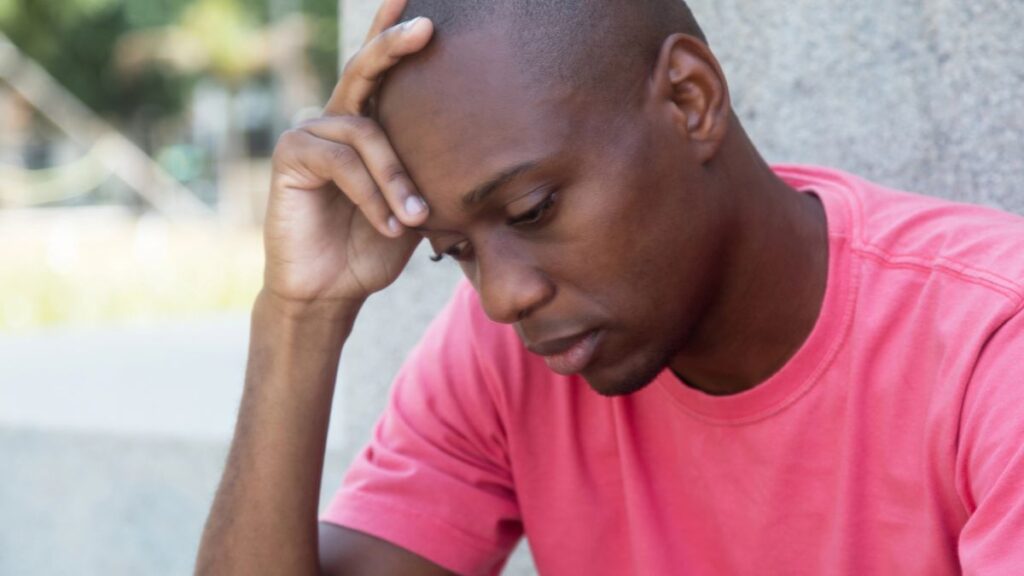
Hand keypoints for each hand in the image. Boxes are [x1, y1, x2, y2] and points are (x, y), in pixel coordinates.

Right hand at [263, 0, 432, 307]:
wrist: (332, 290)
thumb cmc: (374, 248)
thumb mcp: (415, 206)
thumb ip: (427, 174)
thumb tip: (477, 152)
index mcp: (366, 125)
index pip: (381, 72)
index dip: (393, 35)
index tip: (424, 6)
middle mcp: (335, 119)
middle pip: (364, 71)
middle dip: (394, 46)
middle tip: (427, 28)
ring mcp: (309, 133)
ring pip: (365, 133)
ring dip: (397, 179)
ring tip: (415, 220)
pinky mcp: (290, 156)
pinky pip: (340, 161)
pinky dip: (371, 193)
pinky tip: (388, 225)